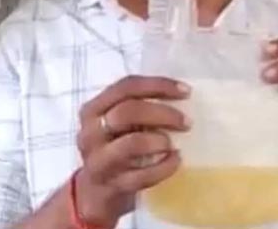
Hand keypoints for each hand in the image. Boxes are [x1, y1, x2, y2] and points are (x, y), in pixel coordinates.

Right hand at [75, 76, 190, 226]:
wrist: (96, 191)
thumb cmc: (114, 148)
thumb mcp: (117, 124)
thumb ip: (136, 108)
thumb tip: (180, 96)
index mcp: (92, 110)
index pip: (125, 87)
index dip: (157, 85)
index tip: (186, 91)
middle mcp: (90, 133)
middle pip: (127, 112)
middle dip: (162, 113)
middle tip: (187, 122)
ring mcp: (99, 160)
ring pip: (131, 143)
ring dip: (159, 141)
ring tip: (174, 144)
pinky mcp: (112, 185)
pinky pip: (142, 176)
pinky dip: (164, 168)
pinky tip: (176, 161)